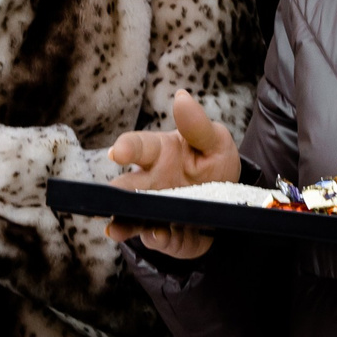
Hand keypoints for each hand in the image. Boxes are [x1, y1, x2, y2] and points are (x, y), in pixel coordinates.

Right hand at [105, 93, 237, 259]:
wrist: (230, 202)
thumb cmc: (214, 163)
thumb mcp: (215, 141)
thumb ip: (198, 125)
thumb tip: (181, 97)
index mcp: (159, 153)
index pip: (138, 147)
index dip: (126, 148)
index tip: (117, 152)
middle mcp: (150, 183)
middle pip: (126, 186)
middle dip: (114, 193)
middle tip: (106, 197)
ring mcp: (155, 211)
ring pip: (132, 217)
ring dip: (123, 223)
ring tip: (114, 229)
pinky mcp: (167, 236)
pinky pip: (159, 238)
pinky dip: (157, 238)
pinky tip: (157, 234)